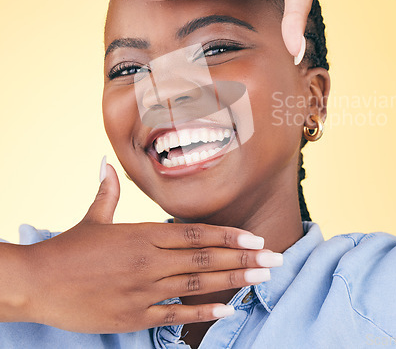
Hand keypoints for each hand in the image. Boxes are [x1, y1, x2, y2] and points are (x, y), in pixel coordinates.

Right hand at [17, 161, 276, 332]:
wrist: (36, 283)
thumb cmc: (67, 249)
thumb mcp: (93, 218)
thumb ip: (107, 191)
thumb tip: (104, 162)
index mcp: (143, 234)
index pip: (197, 232)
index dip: (229, 235)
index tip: (256, 237)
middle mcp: (150, 259)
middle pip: (206, 256)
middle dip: (245, 258)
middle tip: (276, 259)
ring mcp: (144, 289)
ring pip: (198, 282)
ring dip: (234, 280)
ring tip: (263, 278)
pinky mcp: (134, 316)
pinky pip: (175, 314)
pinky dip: (203, 312)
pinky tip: (228, 308)